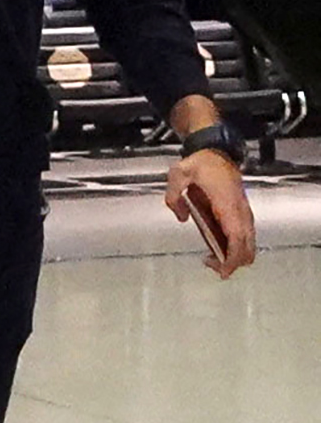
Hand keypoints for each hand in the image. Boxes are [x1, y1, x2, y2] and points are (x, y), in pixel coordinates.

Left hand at [166, 150, 256, 278]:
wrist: (217, 151)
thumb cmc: (201, 163)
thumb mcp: (179, 174)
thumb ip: (174, 195)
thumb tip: (181, 216)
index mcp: (227, 204)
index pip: (237, 238)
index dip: (232, 257)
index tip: (223, 270)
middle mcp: (240, 211)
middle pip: (247, 247)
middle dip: (233, 262)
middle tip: (212, 266)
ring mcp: (243, 213)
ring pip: (248, 244)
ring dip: (235, 256)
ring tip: (212, 259)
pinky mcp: (241, 213)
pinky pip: (244, 236)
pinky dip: (236, 247)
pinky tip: (218, 248)